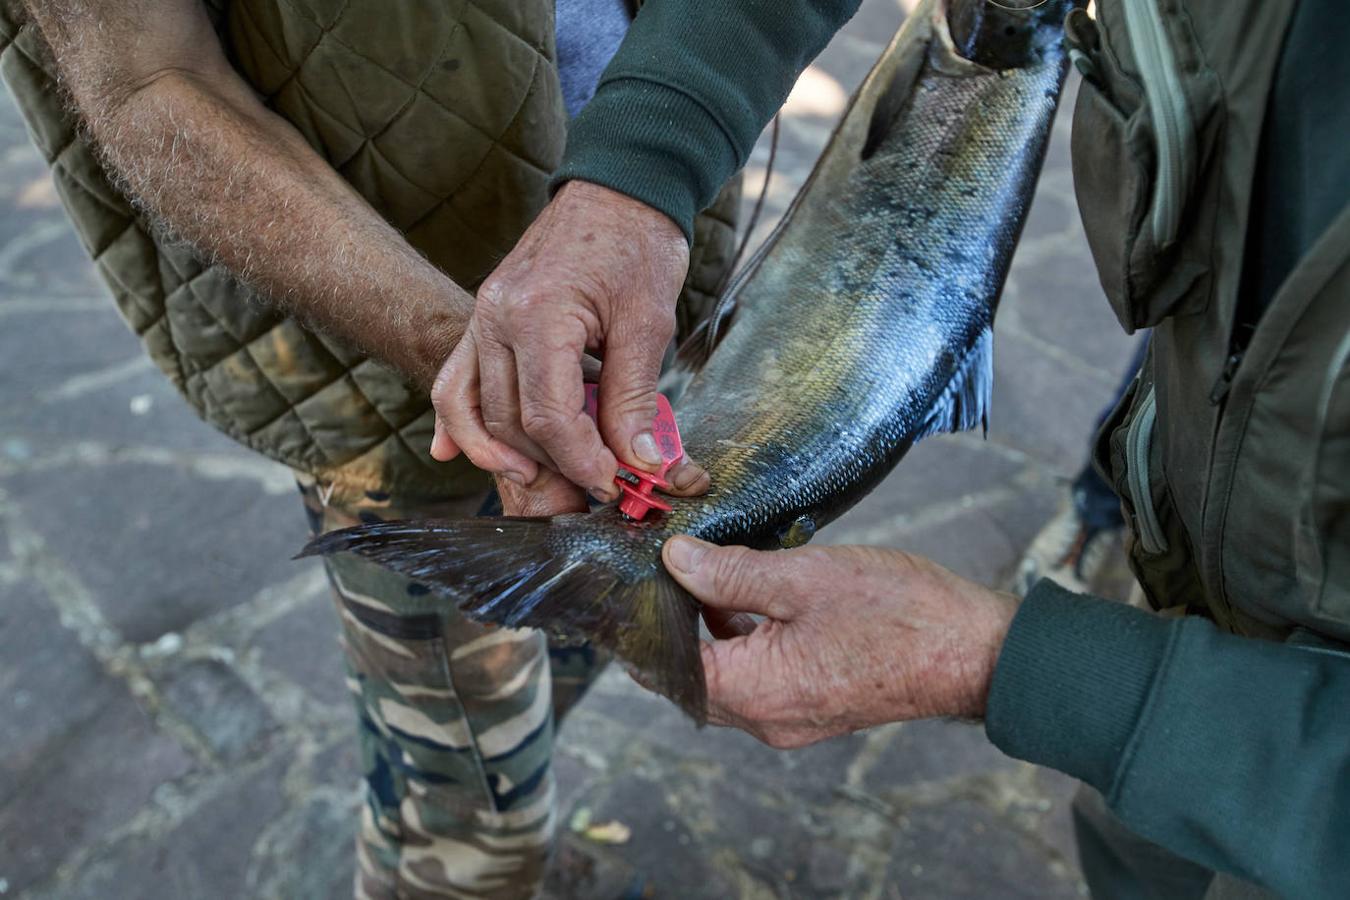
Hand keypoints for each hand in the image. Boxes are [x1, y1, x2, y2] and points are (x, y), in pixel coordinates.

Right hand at [430, 180, 700, 499]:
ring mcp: (483, 318)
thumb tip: (641, 462)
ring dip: (504, 452)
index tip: (615, 483)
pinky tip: (451, 453)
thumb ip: (636, 397)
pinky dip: (456, 421)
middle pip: (509, 420)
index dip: (583, 460)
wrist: (618, 189)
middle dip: (553, 463)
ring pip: (475, 408)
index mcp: (538, 315)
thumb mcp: (649, 323)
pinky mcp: (484, 320)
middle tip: (597, 484)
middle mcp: (496, 318)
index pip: (548, 416)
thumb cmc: (637, 245)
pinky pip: (455, 379)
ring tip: (541, 479)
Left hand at [661, 538, 1018, 747]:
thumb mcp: (804, 578)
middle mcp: (767, 719)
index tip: (632, 582)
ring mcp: (791, 718)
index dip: (645, 623)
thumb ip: (731, 573)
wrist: (974, 650)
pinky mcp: (814, 706)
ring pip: (725, 677)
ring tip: (701, 573)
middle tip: (661, 572)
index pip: (670, 667)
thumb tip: (676, 561)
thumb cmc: (900, 613)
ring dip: (709, 632)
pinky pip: (758, 678)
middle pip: (693, 678)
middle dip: (673, 627)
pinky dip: (743, 641)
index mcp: (756, 693)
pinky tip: (745, 596)